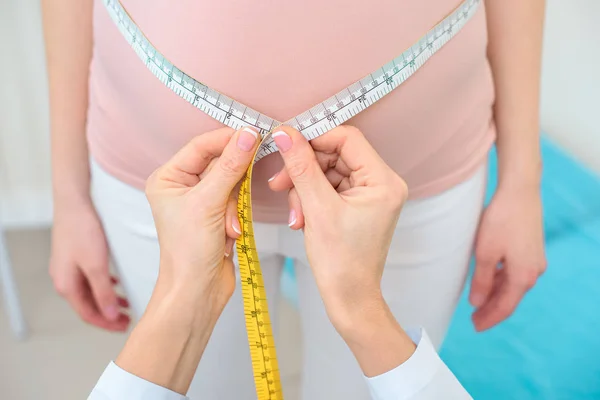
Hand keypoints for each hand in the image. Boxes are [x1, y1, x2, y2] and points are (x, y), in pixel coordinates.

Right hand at [50, 203, 129, 330]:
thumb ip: (104, 293)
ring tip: (127, 305)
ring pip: (91, 292)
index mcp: (67, 286)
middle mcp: (65, 280)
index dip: (108, 324)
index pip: (88, 314)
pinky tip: (116, 285)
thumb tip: (111, 316)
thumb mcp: (97, 266)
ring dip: (108, 301)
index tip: (125, 327)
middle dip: (109, 315)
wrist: (74, 203)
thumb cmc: (83, 231)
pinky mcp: (76, 258)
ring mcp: (69, 269)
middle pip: (89, 305)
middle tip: (129, 320)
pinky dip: (105, 287)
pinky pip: (91, 279)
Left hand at [116, 126, 258, 392]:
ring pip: (232, 183)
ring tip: (230, 228)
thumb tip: (248, 135)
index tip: (255, 135)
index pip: (202, 146)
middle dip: (234, 182)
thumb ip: (230, 166)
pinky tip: (232, 235)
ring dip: (236, 206)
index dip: (228, 139)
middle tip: (248, 183)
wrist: (197, 292)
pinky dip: (238, 216)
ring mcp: (200, 202)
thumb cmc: (188, 252)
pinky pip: (237, 201)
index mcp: (168, 178)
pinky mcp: (217, 216)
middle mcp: (182, 186)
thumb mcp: (208, 203)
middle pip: (219, 163)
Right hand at [269, 126, 414, 375]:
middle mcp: (382, 183)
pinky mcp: (358, 204)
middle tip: (278, 182)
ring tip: (294, 212)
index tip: (285, 143)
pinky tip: (301, 218)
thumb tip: (285, 133)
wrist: (349, 298)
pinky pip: (329, 187)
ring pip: (328, 171)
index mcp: (383, 181)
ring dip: (304, 187)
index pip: (347, 139)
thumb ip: (301, 167)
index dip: (314, 138)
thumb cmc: (341, 262)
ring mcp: (370, 194)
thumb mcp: (317, 209)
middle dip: (305, 169)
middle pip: (335, 154)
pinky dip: (310, 198)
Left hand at [469, 187, 545, 330]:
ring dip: (496, 295)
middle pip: (510, 298)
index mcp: (523, 276)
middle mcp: (534, 271)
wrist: (519, 191)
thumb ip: (481, 281)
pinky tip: (489, 280)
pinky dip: (501, 280)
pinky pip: (515, 272)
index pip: (505, 307)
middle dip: (491, 309)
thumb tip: (478, 303)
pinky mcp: (531, 249)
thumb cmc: (500, 220)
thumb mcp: (484, 253)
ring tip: (478, 302)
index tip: (475, 326)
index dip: (489, 318)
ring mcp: (535, 260)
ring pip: (513, 285)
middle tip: (474, 319)